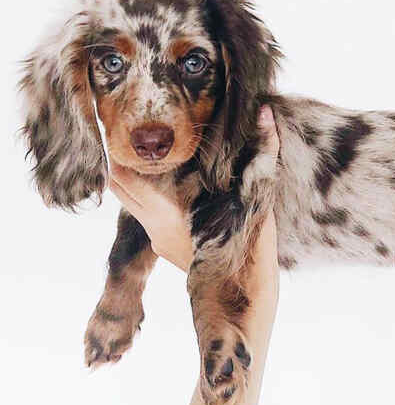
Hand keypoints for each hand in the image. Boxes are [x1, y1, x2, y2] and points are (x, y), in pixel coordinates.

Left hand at [108, 105, 279, 273]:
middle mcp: (154, 225)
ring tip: (150, 161)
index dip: (120, 151)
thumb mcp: (257, 192)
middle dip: (122, 162)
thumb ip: (263, 151)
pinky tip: (172, 192)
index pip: (123, 175)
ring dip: (135, 182)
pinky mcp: (163, 249)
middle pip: (118, 186)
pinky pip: (145, 219)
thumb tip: (267, 113)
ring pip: (129, 203)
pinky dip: (150, 201)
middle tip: (134, 141)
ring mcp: (156, 240)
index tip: (128, 130)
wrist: (245, 290)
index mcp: (169, 211)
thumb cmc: (253, 242)